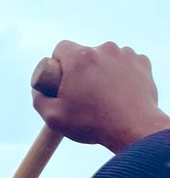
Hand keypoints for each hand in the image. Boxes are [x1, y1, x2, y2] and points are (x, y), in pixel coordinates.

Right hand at [33, 41, 169, 152]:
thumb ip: (39, 100)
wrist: (133, 128)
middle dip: (82, 71)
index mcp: (79, 58)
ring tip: (104, 98)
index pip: (61, 48)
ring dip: (102, 73)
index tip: (61, 82)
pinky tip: (120, 95)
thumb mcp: (54, 118)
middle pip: (85, 55)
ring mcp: (125, 54)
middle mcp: (103, 49)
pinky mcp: (141, 62)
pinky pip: (125, 64)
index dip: (58, 65)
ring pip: (106, 59)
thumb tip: (37, 89)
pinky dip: (121, 76)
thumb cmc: (92, 123)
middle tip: (83, 96)